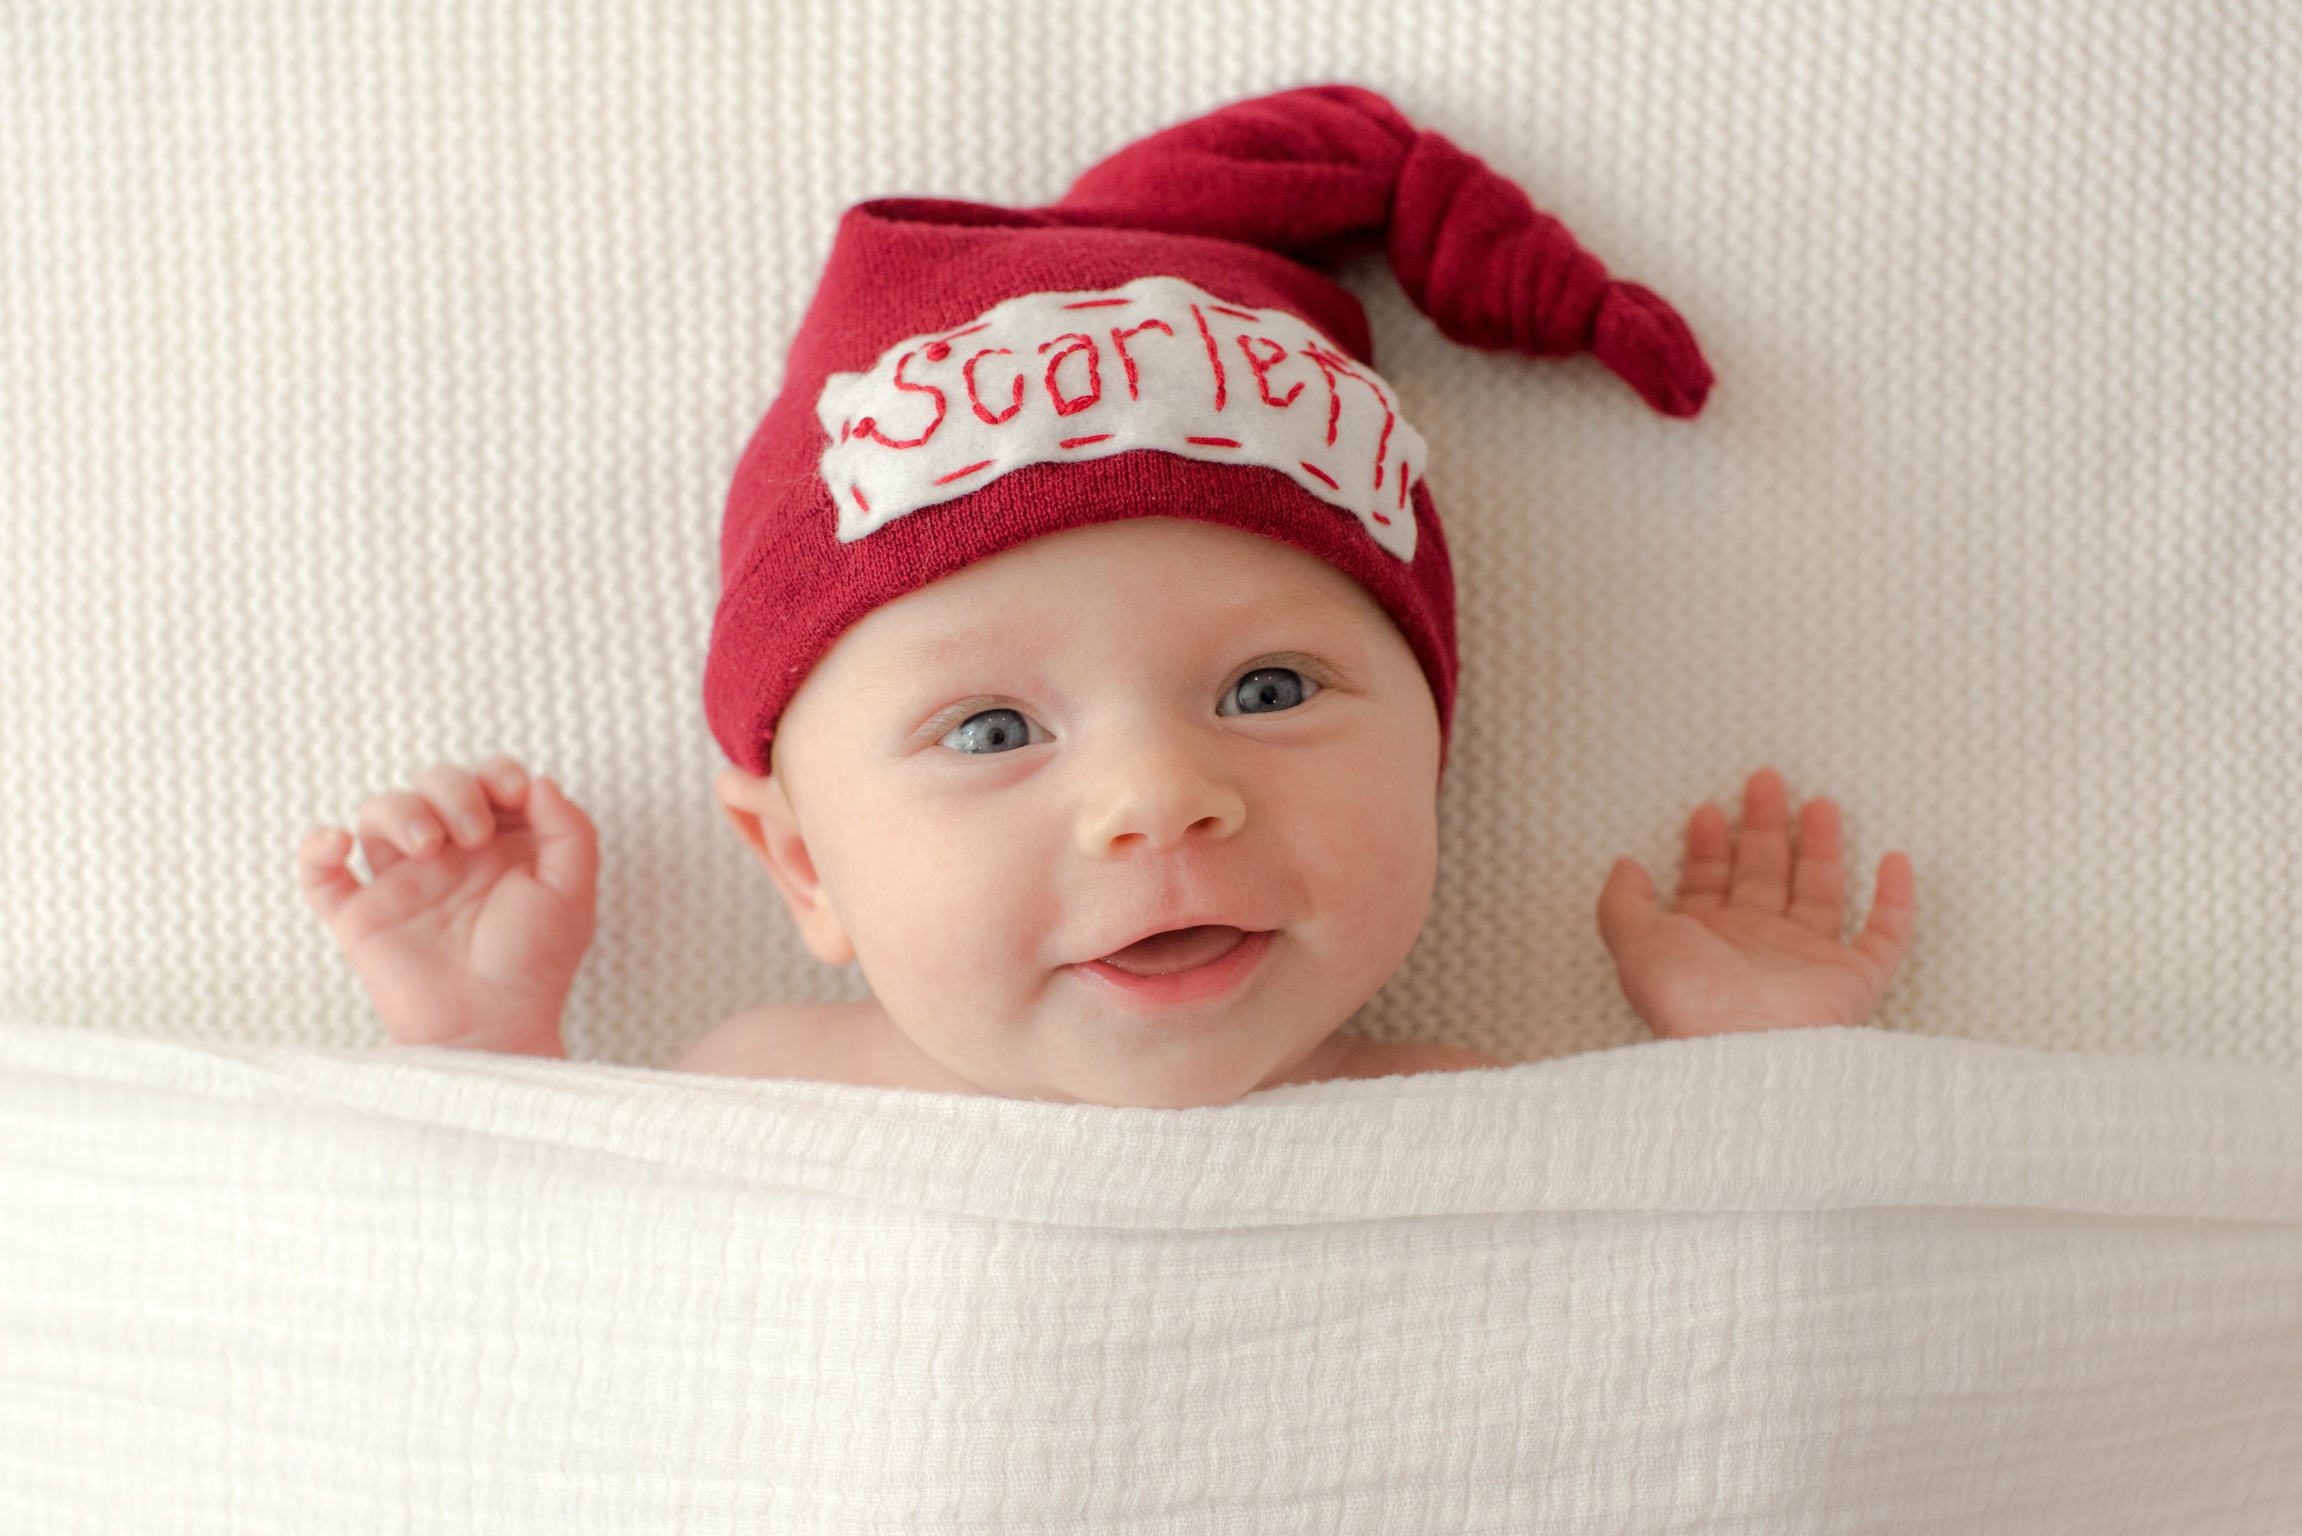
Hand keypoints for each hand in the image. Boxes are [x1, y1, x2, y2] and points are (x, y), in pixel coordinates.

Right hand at [298, 757, 597, 1055]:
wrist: (493, 1026)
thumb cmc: (535, 964)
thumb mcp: (573, 893)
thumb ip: (569, 831)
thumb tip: (539, 782)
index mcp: (501, 845)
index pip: (489, 781)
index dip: (496, 771)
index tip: (510, 791)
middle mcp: (451, 855)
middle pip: (434, 784)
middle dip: (452, 790)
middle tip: (473, 834)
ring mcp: (403, 882)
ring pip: (380, 812)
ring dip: (397, 809)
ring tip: (426, 843)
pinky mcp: (361, 915)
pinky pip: (320, 874)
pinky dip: (316, 849)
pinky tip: (336, 841)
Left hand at [1597, 768, 1913, 1038]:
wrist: (1746, 1051)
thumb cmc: (1690, 1003)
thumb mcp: (1634, 942)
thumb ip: (1622, 902)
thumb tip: (1624, 866)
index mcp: (1706, 944)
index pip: (1709, 884)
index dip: (1707, 847)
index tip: (1707, 810)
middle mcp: (1756, 950)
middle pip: (1765, 876)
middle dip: (1764, 828)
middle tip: (1764, 782)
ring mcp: (1805, 965)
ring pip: (1820, 894)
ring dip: (1821, 848)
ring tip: (1818, 803)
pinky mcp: (1851, 981)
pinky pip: (1884, 938)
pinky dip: (1895, 900)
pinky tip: (1895, 861)